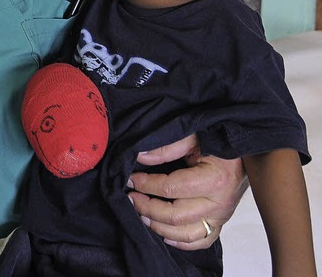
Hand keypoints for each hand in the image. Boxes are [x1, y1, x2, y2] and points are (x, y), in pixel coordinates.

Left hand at [128, 134, 247, 249]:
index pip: (171, 188)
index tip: (130, 179)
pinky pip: (201, 241)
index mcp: (213, 180)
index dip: (147, 185)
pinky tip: (165, 234)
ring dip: (160, 227)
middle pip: (176, 216)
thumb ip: (167, 147)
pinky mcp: (221, 222)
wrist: (247, 152)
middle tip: (131, 198)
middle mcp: (218, 203)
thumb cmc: (220, 140)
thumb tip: (141, 156)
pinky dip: (181, 242)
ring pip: (186, 234)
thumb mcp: (194, 136)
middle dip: (148, 208)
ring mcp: (221, 216)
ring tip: (142, 215)